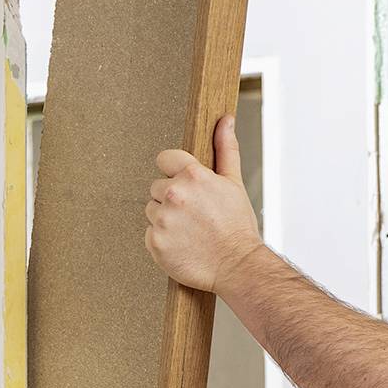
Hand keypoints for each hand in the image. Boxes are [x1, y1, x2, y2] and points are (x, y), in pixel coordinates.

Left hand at [146, 115, 262, 293]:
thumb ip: (225, 149)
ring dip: (165, 219)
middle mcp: (174, 195)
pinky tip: (182, 244)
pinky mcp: (154, 242)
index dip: (175, 172)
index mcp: (192, 176)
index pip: (164, 159)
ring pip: (152, 210)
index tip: (186, 187)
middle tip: (194, 215)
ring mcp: (162, 219)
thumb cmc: (237, 227)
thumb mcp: (234, 183)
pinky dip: (162, 240)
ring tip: (189, 231)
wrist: (237, 266)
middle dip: (171, 199)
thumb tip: (224, 121)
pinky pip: (149, 234)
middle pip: (157, 187)